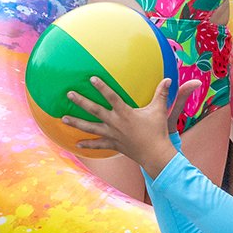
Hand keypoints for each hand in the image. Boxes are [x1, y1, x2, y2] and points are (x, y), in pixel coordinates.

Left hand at [63, 77, 195, 174]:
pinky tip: (76, 144)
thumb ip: (161, 93)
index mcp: (125, 113)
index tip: (91, 78)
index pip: (111, 97)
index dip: (101, 87)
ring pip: (90, 127)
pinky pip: (98, 144)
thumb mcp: (159, 110)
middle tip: (69, 94)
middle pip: (94, 110)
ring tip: (63, 118)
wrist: (155, 154)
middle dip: (81, 102)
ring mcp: (112, 134)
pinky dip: (87, 144)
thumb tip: (168, 79)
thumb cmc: (157, 131)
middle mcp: (115, 123)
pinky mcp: (113, 144)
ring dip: (76, 122)